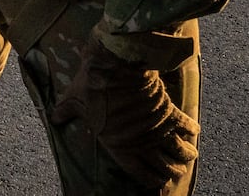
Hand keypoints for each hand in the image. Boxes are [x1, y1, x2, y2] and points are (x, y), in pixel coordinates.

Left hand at [50, 39, 199, 188]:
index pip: (142, 175)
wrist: (114, 65)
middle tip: (177, 170)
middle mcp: (143, 144)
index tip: (157, 182)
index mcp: (120, 147)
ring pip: (181, 152)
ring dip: (187, 155)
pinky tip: (195, 132)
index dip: (152, 181)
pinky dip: (192, 130)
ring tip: (190, 155)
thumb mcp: (74, 101)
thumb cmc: (92, 86)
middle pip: (167, 168)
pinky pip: (187, 127)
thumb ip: (66, 113)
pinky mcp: (170, 113)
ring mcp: (159, 130)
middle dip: (173, 171)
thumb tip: (53, 118)